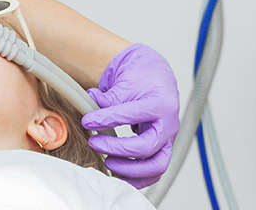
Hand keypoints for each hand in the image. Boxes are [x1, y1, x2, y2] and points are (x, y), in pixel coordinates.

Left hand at [82, 44, 180, 187]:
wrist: (155, 76)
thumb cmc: (142, 77)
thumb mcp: (125, 81)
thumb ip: (108, 99)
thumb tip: (89, 108)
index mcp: (161, 104)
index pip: (132, 115)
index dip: (106, 119)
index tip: (87, 121)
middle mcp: (168, 125)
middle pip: (147, 147)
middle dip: (118, 149)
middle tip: (95, 143)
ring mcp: (167, 140)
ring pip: (156, 166)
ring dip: (129, 170)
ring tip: (107, 162)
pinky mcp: (162, 150)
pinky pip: (154, 172)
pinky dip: (137, 179)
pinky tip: (116, 174)